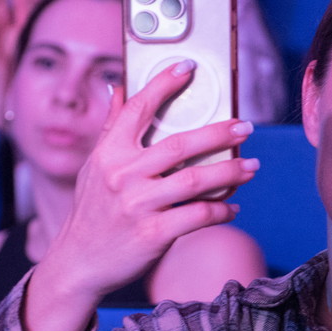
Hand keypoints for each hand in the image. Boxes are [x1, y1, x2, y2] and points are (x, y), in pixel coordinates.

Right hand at [35, 61, 258, 321]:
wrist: (79, 263)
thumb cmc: (91, 211)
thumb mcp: (94, 168)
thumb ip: (111, 129)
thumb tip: (117, 88)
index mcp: (109, 154)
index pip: (138, 109)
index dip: (164, 84)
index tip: (188, 66)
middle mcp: (123, 175)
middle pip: (179, 145)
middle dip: (218, 133)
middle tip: (245, 127)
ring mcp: (138, 205)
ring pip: (195, 180)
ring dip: (230, 172)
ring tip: (252, 166)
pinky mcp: (154, 234)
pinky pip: (198, 216)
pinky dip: (221, 210)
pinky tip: (233, 207)